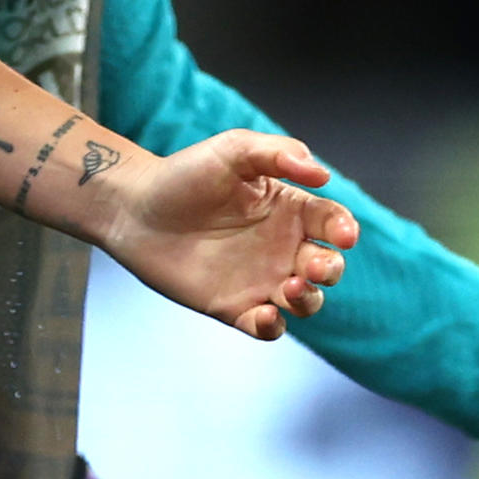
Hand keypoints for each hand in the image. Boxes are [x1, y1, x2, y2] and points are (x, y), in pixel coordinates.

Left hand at [82, 131, 354, 339]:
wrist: (133, 210)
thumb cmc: (184, 175)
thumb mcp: (233, 151)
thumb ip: (278, 154)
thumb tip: (322, 173)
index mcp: (289, 209)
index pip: (331, 222)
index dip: (344, 229)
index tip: (344, 235)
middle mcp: (282, 246)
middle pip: (327, 266)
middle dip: (330, 269)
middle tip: (313, 265)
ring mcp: (260, 279)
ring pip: (306, 300)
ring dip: (309, 299)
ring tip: (290, 287)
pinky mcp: (234, 307)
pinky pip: (268, 327)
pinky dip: (274, 326)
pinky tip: (266, 314)